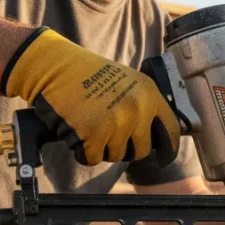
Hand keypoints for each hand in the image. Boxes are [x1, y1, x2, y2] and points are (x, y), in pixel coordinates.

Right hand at [2, 28, 180, 165]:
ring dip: (102, 148)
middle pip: (141, 150)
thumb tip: (155, 135)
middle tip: (110, 136)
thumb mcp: (126, 82)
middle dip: (126, 149)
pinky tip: (77, 133)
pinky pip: (92, 158)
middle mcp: (137, 109)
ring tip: (90, 126)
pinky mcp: (94, 134)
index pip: (171, 130)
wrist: (53, 67)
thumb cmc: (86, 74)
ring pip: (116, 156)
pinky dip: (83, 152)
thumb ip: (143, 106)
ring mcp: (117, 123)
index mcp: (149, 94)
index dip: (169, 149)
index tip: (165, 158)